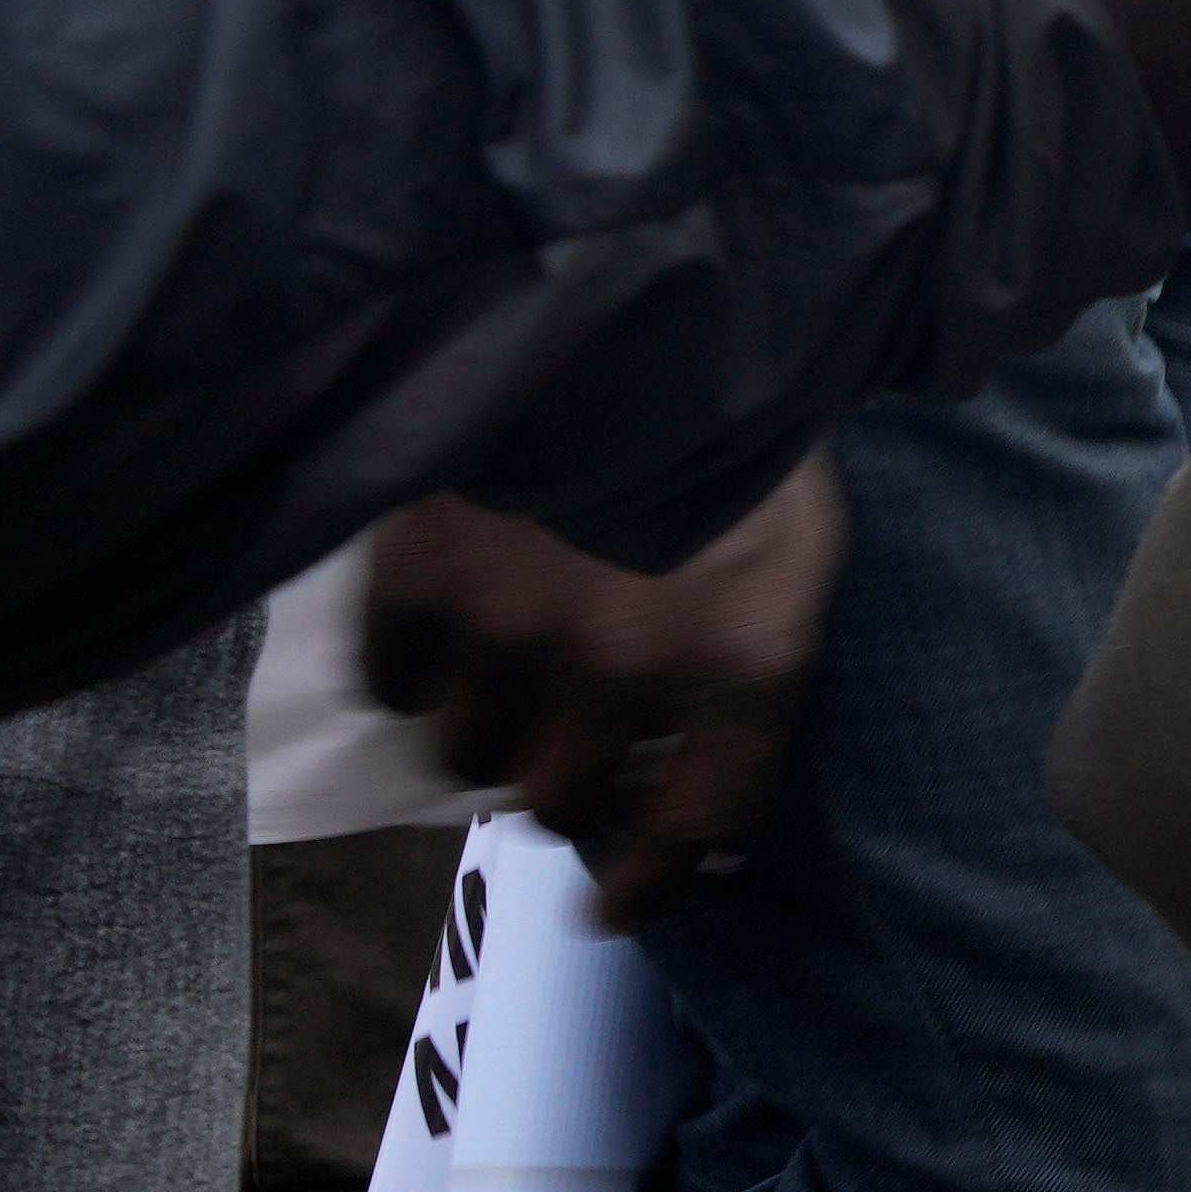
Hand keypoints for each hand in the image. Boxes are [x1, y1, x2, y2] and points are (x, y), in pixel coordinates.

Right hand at [360, 462, 846, 916]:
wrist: (626, 288)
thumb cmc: (730, 425)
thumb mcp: (796, 548)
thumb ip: (752, 669)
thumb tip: (706, 800)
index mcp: (741, 662)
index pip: (691, 834)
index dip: (650, 885)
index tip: (617, 903)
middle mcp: (623, 668)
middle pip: (555, 806)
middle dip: (561, 785)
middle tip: (562, 746)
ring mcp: (510, 628)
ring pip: (466, 755)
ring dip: (487, 726)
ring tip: (506, 664)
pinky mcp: (416, 579)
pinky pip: (394, 686)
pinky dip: (415, 668)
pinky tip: (446, 619)